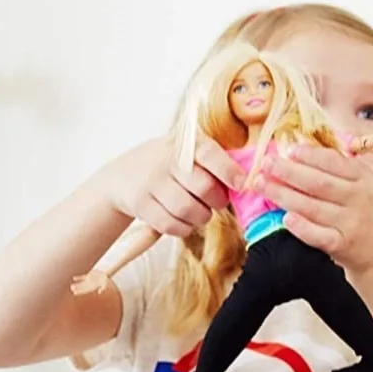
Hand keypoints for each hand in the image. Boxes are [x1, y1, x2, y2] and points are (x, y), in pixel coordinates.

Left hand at [70, 270, 110, 295]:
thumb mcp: (105, 284)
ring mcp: (88, 280)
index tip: (75, 293)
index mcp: (92, 288)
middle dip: (77, 288)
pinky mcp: (88, 276)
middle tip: (72, 289)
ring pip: (81, 283)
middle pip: (81, 288)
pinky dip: (78, 278)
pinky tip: (74, 278)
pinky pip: (82, 277)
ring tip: (71, 286)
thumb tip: (99, 292)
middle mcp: (89, 285)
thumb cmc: (106, 280)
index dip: (80, 292)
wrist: (105, 275)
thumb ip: (103, 288)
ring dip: (76, 285)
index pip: (84, 291)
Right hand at [98, 135, 243, 237]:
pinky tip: (185, 221)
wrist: (122, 175)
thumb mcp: (188, 150)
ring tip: (202, 211)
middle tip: (218, 201)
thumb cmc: (169, 162)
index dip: (229, 171)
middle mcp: (167, 160)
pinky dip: (184, 228)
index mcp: (185, 143)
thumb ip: (215, 160)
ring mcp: (151, 183)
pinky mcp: (141, 204)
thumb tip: (250, 177)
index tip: (241, 184)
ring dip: (202, 216)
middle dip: (219, 200)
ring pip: (189, 210)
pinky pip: (171, 225)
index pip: (210, 154)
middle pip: (204, 188)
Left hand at [257, 144, 372, 275]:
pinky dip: (302, 227)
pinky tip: (285, 218)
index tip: (288, 150)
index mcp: (364, 177)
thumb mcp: (368, 182)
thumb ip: (345, 163)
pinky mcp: (343, 246)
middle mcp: (360, 198)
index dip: (309, 155)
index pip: (334, 162)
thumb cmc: (370, 212)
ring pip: (313, 207)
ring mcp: (351, 223)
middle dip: (288, 172)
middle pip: (318, 182)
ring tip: (261, 185)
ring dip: (284, 195)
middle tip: (265, 163)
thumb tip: (309, 143)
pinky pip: (318, 236)